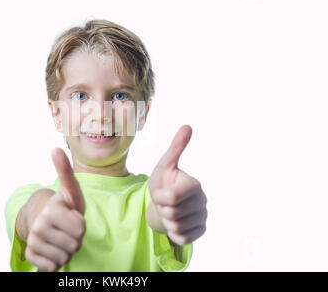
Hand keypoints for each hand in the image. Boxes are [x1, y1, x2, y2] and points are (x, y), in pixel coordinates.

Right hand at [25, 148, 85, 271]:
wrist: (45, 222)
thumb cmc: (64, 206)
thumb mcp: (70, 190)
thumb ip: (65, 171)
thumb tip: (56, 148)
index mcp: (52, 208)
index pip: (81, 228)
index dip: (81, 224)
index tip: (72, 216)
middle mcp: (40, 225)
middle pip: (75, 244)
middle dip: (76, 239)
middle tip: (67, 229)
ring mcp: (34, 241)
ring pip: (65, 257)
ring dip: (67, 250)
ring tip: (61, 237)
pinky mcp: (31, 255)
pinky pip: (53, 267)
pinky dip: (57, 262)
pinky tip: (53, 249)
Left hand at [149, 125, 206, 245]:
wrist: (163, 203)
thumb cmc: (163, 181)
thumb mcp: (165, 164)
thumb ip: (176, 147)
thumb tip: (187, 126)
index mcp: (194, 184)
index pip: (173, 197)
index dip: (161, 197)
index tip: (161, 192)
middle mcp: (202, 201)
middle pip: (173, 213)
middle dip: (162, 209)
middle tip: (164, 203)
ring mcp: (202, 217)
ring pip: (176, 226)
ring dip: (166, 221)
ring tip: (168, 211)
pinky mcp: (200, 232)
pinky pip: (182, 238)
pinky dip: (173, 233)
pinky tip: (174, 223)